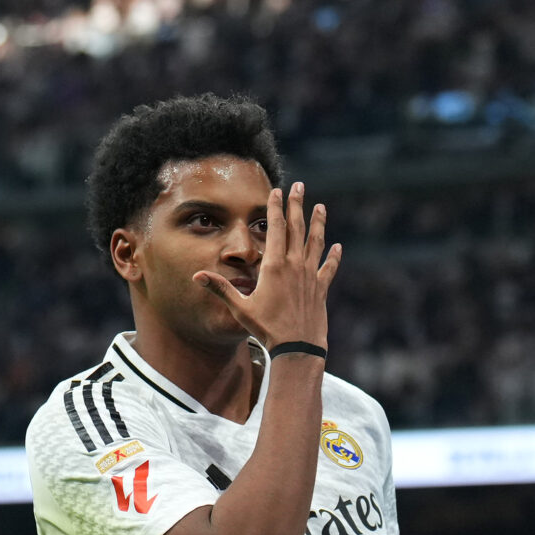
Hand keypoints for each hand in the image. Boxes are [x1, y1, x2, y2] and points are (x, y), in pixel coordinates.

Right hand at [194, 182, 341, 351]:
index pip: (275, 229)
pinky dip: (333, 257)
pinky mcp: (321, 289)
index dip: (275, 208)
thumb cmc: (267, 329)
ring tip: (321, 207)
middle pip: (297, 228)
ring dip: (318, 223)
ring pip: (315, 242)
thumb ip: (220, 289)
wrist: (297, 348)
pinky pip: (329, 268)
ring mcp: (310, 276)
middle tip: (300, 186)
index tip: (277, 191)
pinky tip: (338, 247)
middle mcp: (295, 265)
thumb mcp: (240, 308)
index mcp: (275, 266)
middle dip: (297, 205)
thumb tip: (197, 276)